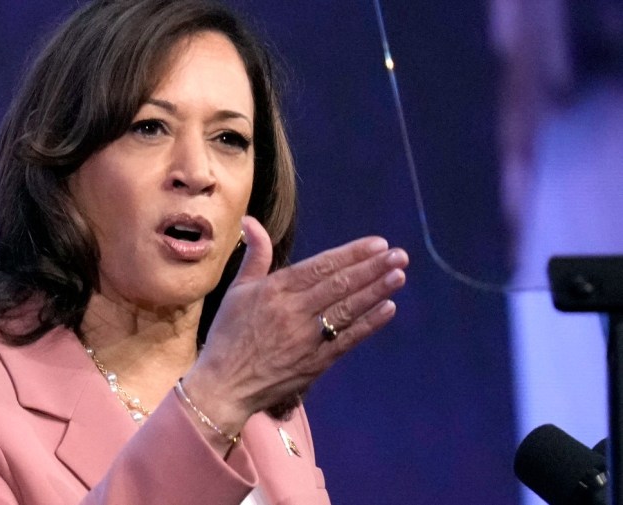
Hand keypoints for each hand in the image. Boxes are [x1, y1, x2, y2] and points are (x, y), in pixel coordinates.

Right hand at [184, 215, 408, 434]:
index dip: (352, 254)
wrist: (223, 385)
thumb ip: (255, 255)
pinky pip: (347, 339)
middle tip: (399, 255)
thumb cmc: (228, 335)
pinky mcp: (315, 363)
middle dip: (372, 268)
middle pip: (340, 285)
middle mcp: (293, 311)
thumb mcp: (238, 290)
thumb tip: (251, 221)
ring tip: (398, 276)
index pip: (321, 266)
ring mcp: (307, 338)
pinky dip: (368, 324)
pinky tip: (388, 308)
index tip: (377, 244)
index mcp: (275, 290)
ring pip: (347, 309)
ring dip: (375, 291)